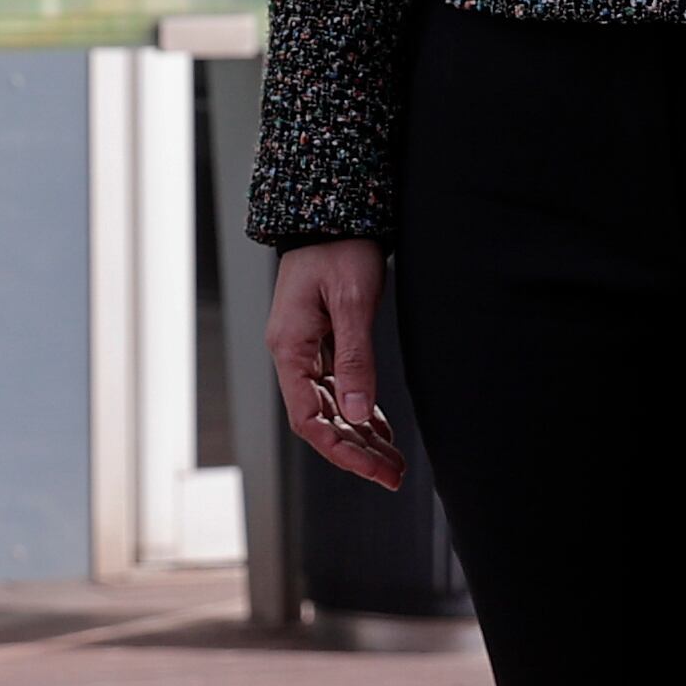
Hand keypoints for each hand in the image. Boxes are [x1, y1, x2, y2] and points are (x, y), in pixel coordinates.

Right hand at [264, 240, 407, 490]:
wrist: (332, 209)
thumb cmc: (339, 247)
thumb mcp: (352, 301)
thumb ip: (355, 359)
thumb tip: (357, 417)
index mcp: (289, 347)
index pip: (309, 419)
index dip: (341, 451)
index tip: (375, 470)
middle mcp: (292, 353)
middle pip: (320, 420)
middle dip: (356, 452)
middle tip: (395, 476)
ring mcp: (305, 348)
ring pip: (331, 407)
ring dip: (360, 437)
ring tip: (394, 463)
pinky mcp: (322, 340)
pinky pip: (338, 387)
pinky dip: (359, 411)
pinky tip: (379, 430)